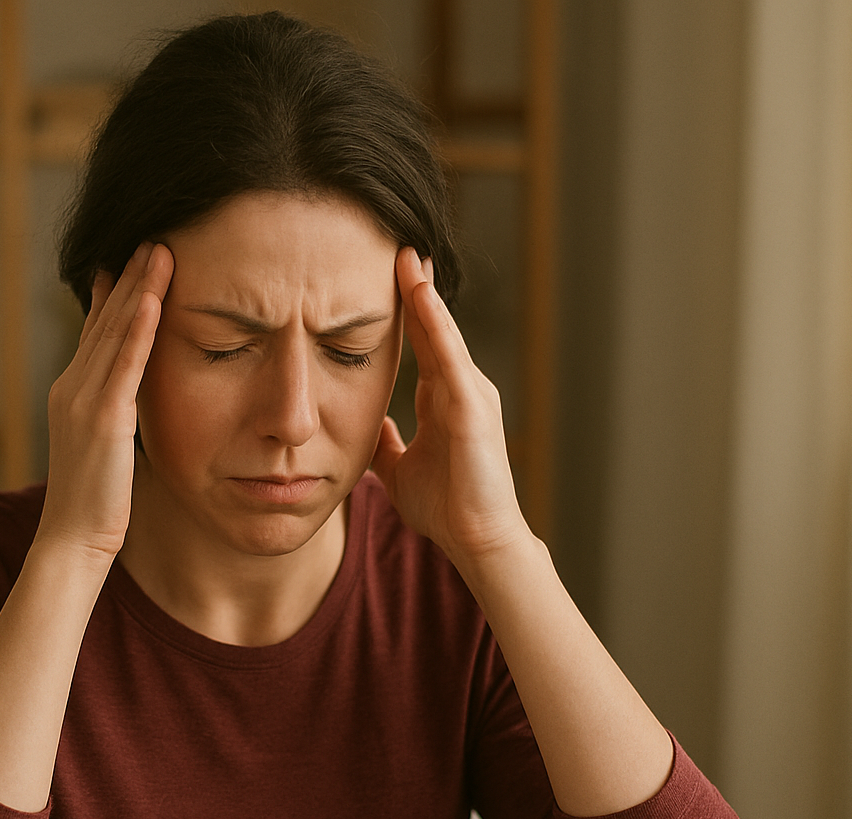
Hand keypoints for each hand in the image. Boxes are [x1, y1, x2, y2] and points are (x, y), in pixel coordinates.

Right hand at [37, 241, 173, 559]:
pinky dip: (137, 328)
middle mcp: (72, 387)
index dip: (114, 294)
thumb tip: (129, 399)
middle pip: (105, 320)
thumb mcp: (103, 448)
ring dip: (138, 288)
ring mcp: (84, 400)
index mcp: (73, 393)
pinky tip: (153, 298)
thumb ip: (113, 415)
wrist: (73, 541)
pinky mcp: (103, 419)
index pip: (97, 332)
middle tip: (152, 237)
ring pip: (114, 331)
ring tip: (160, 249)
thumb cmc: (96, 504)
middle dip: (129, 276)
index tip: (131, 259)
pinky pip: (124, 364)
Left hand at [371, 247, 531, 566]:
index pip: (422, 342)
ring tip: (405, 255)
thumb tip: (375, 426)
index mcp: (444, 400)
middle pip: (433, 327)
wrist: (476, 540)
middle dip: (415, 288)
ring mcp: (472, 394)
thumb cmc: (446, 508)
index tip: (386, 275)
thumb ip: (387, 444)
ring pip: (443, 333)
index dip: (404, 310)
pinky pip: (450, 356)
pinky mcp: (473, 407)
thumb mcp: (400, 469)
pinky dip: (435, 324)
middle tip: (397, 245)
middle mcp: (461, 388)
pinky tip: (419, 295)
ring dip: (423, 294)